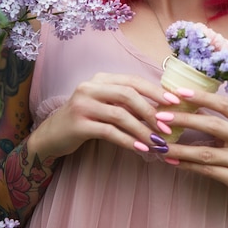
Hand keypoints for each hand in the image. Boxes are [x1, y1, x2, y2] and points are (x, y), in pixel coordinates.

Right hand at [28, 72, 170, 160]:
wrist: (52, 135)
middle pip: (128, 95)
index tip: (175, 102)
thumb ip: (126, 103)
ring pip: (120, 114)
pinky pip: (109, 132)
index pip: (133, 81)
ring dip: (142, 130)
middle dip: (151, 111)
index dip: (155, 91)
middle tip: (167, 128)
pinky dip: (128, 140)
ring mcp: (82, 105)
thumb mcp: (105, 105)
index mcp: (100, 79)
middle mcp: (90, 87)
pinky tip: (140, 149)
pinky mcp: (78, 124)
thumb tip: (161, 110)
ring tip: (157, 142)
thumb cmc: (86, 119)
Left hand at [163, 88, 227, 205]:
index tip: (179, 92)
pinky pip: (205, 170)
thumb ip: (217, 119)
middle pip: (213, 125)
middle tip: (161, 116)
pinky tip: (171, 160)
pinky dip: (186, 164)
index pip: (225, 105)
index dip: (202, 97)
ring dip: (179, 148)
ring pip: (205, 152)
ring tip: (159, 144)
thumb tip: (185, 103)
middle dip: (184, 119)